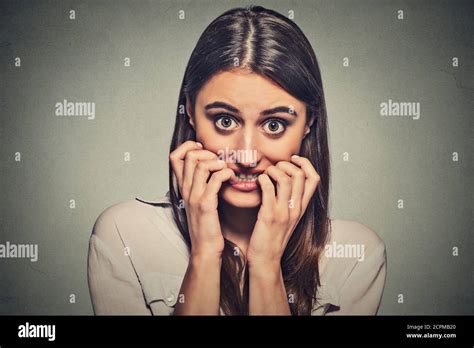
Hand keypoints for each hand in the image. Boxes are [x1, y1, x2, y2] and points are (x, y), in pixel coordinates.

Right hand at [169, 140, 235, 258]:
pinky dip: (226, 174)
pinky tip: (231, 178)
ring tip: (226, 170)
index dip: (189, 147)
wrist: (205, 248)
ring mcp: (194, 196)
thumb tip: (211, 168)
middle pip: (189, 156)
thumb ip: (201, 184)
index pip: (174, 156)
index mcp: (183, 187)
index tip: (204, 151)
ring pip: (201, 165)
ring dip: (218, 163)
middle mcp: (186, 190)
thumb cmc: (206, 224)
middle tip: (218, 162)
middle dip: (207, 152)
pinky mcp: (206, 204)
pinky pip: (215, 179)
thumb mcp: (198, 201)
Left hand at [247, 155, 319, 265]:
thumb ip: (289, 201)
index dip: (305, 164)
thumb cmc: (273, 237)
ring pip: (286, 179)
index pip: (314, 179)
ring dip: (274, 170)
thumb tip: (283, 181)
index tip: (293, 159)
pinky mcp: (269, 215)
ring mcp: (284, 212)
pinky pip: (269, 189)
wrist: (266, 259)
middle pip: (301, 175)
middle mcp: (296, 208)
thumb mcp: (288, 218)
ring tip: (266, 173)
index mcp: (301, 208)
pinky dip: (263, 180)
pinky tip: (258, 182)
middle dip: (286, 164)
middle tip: (275, 166)